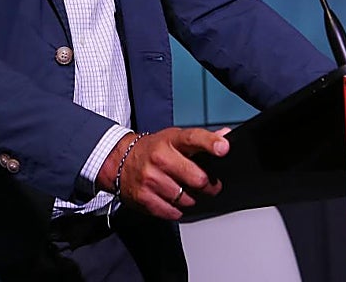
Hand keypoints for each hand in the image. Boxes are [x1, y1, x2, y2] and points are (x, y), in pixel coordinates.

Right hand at [97, 126, 230, 220]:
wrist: (120, 161)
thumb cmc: (153, 150)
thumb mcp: (175, 138)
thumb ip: (201, 139)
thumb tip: (225, 134)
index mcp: (171, 140)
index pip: (193, 138)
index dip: (210, 143)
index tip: (223, 148)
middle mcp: (160, 158)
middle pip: (197, 178)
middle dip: (208, 185)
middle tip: (207, 184)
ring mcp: (150, 178)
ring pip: (187, 199)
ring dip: (191, 198)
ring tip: (184, 190)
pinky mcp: (144, 197)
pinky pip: (172, 212)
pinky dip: (177, 209)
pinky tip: (172, 199)